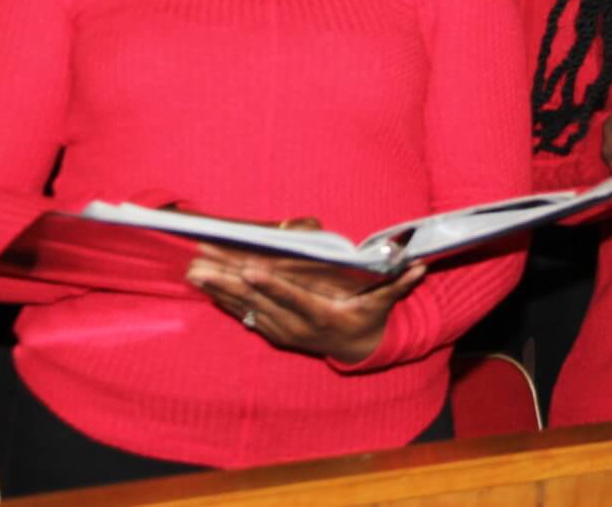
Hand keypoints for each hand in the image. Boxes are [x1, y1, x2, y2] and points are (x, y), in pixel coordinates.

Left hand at [187, 249, 425, 362]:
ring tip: (194, 271)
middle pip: (259, 301)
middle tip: (202, 263)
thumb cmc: (369, 317)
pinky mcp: (271, 331)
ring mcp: (280, 330)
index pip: (294, 298)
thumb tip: (417, 266)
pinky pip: (243, 313)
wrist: (356, 349)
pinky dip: (223, 299)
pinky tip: (205, 285)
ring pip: (245, 307)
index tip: (250, 269)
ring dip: (218, 289)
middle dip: (229, 281)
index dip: (273, 285)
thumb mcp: (384, 302)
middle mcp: (296, 326)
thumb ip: (397, 284)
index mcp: (321, 316)